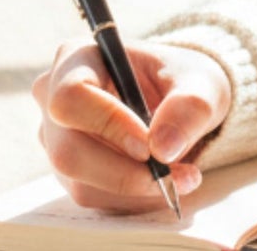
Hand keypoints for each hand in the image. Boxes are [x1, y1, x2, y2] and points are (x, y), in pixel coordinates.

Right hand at [32, 36, 231, 211]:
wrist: (180, 101)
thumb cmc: (183, 79)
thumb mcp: (202, 81)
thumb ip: (190, 105)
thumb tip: (163, 148)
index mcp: (77, 58)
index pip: (71, 96)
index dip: (107, 124)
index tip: (149, 146)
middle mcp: (54, 99)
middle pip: (68, 151)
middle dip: (123, 173)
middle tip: (172, 174)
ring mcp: (57, 139)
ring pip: (83, 183)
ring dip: (135, 189)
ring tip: (182, 177)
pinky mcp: (70, 171)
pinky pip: (95, 198)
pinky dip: (133, 198)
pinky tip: (164, 182)